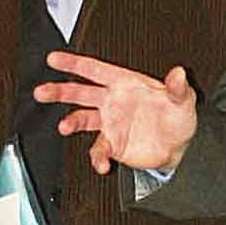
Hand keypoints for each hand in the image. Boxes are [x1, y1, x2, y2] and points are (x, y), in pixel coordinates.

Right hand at [34, 51, 197, 175]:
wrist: (179, 145)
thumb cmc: (178, 116)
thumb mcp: (183, 100)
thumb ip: (178, 88)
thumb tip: (179, 74)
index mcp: (124, 83)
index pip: (95, 69)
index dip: (73, 63)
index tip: (54, 59)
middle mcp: (111, 101)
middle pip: (79, 92)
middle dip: (59, 91)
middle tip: (42, 92)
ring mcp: (109, 122)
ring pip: (80, 118)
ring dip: (70, 122)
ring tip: (64, 127)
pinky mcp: (111, 143)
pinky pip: (98, 149)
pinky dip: (97, 158)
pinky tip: (101, 164)